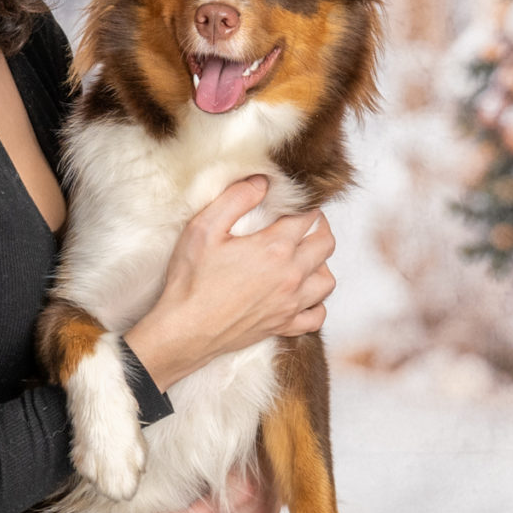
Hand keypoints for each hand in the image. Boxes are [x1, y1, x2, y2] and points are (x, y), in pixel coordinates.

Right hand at [123, 176, 334, 390]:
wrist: (185, 331)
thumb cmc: (191, 281)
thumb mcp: (204, 228)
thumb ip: (236, 198)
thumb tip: (261, 181)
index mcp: (275, 248)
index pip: (307, 217)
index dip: (305, 205)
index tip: (296, 202)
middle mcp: (290, 275)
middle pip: (325, 244)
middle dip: (320, 228)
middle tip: (305, 222)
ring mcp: (290, 303)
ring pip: (327, 280)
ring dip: (321, 264)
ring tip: (305, 257)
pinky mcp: (283, 325)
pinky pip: (317, 316)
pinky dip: (317, 304)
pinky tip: (303, 295)